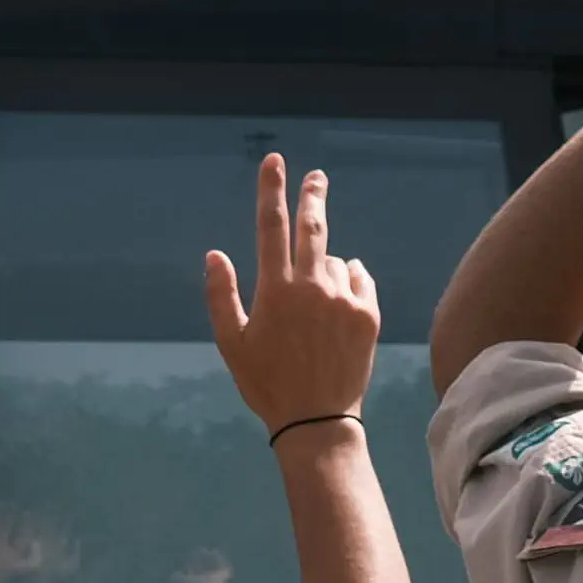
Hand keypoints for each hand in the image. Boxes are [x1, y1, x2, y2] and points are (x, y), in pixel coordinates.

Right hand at [200, 152, 385, 432]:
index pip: (270, 226)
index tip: (275, 161)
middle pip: (312, 226)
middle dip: (312, 195)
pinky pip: (358, 277)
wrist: (318, 421)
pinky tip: (337, 304)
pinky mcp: (368, 313)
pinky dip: (348, 279)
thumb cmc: (267, 384)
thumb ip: (221, 294)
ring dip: (321, 267)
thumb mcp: (232, 343)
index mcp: (275, 290)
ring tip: (312, 308)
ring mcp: (344, 299)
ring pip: (332, 260)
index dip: (271, 189)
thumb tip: (214, 253)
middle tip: (317, 176)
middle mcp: (312, 287)